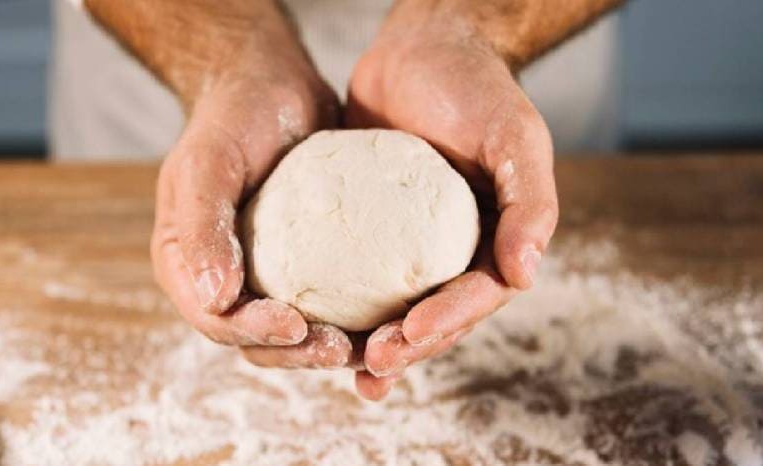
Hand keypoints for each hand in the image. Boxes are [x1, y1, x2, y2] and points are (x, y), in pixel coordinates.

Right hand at [151, 31, 353, 369]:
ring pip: (295, 333)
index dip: (254, 333)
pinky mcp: (307, 265)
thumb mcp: (209, 161)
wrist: (272, 84)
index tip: (296, 326)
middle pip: (257, 340)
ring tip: (371, 345)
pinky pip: (328, 303)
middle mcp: (225, 278)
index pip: (216, 319)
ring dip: (328, 347)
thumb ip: (202, 226)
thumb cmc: (233, 116)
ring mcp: (267, 274)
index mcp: (188, 264)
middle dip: (298, 352)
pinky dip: (353, 319)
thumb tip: (214, 300)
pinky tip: (389, 319)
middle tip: (341, 347)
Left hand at [346, 2, 558, 399]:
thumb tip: (526, 274)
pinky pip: (355, 272)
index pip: (476, 296)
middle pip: (436, 315)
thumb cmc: (475, 87)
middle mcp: (455, 250)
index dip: (446, 323)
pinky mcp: (370, 229)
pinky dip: (343, 303)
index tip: (407, 336)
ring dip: (376, 342)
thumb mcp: (514, 135)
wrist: (422, 48)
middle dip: (407, 347)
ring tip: (350, 369)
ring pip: (396, 306)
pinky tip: (315, 322)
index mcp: (496, 239)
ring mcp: (410, 243)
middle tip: (370, 366)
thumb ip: (530, 202)